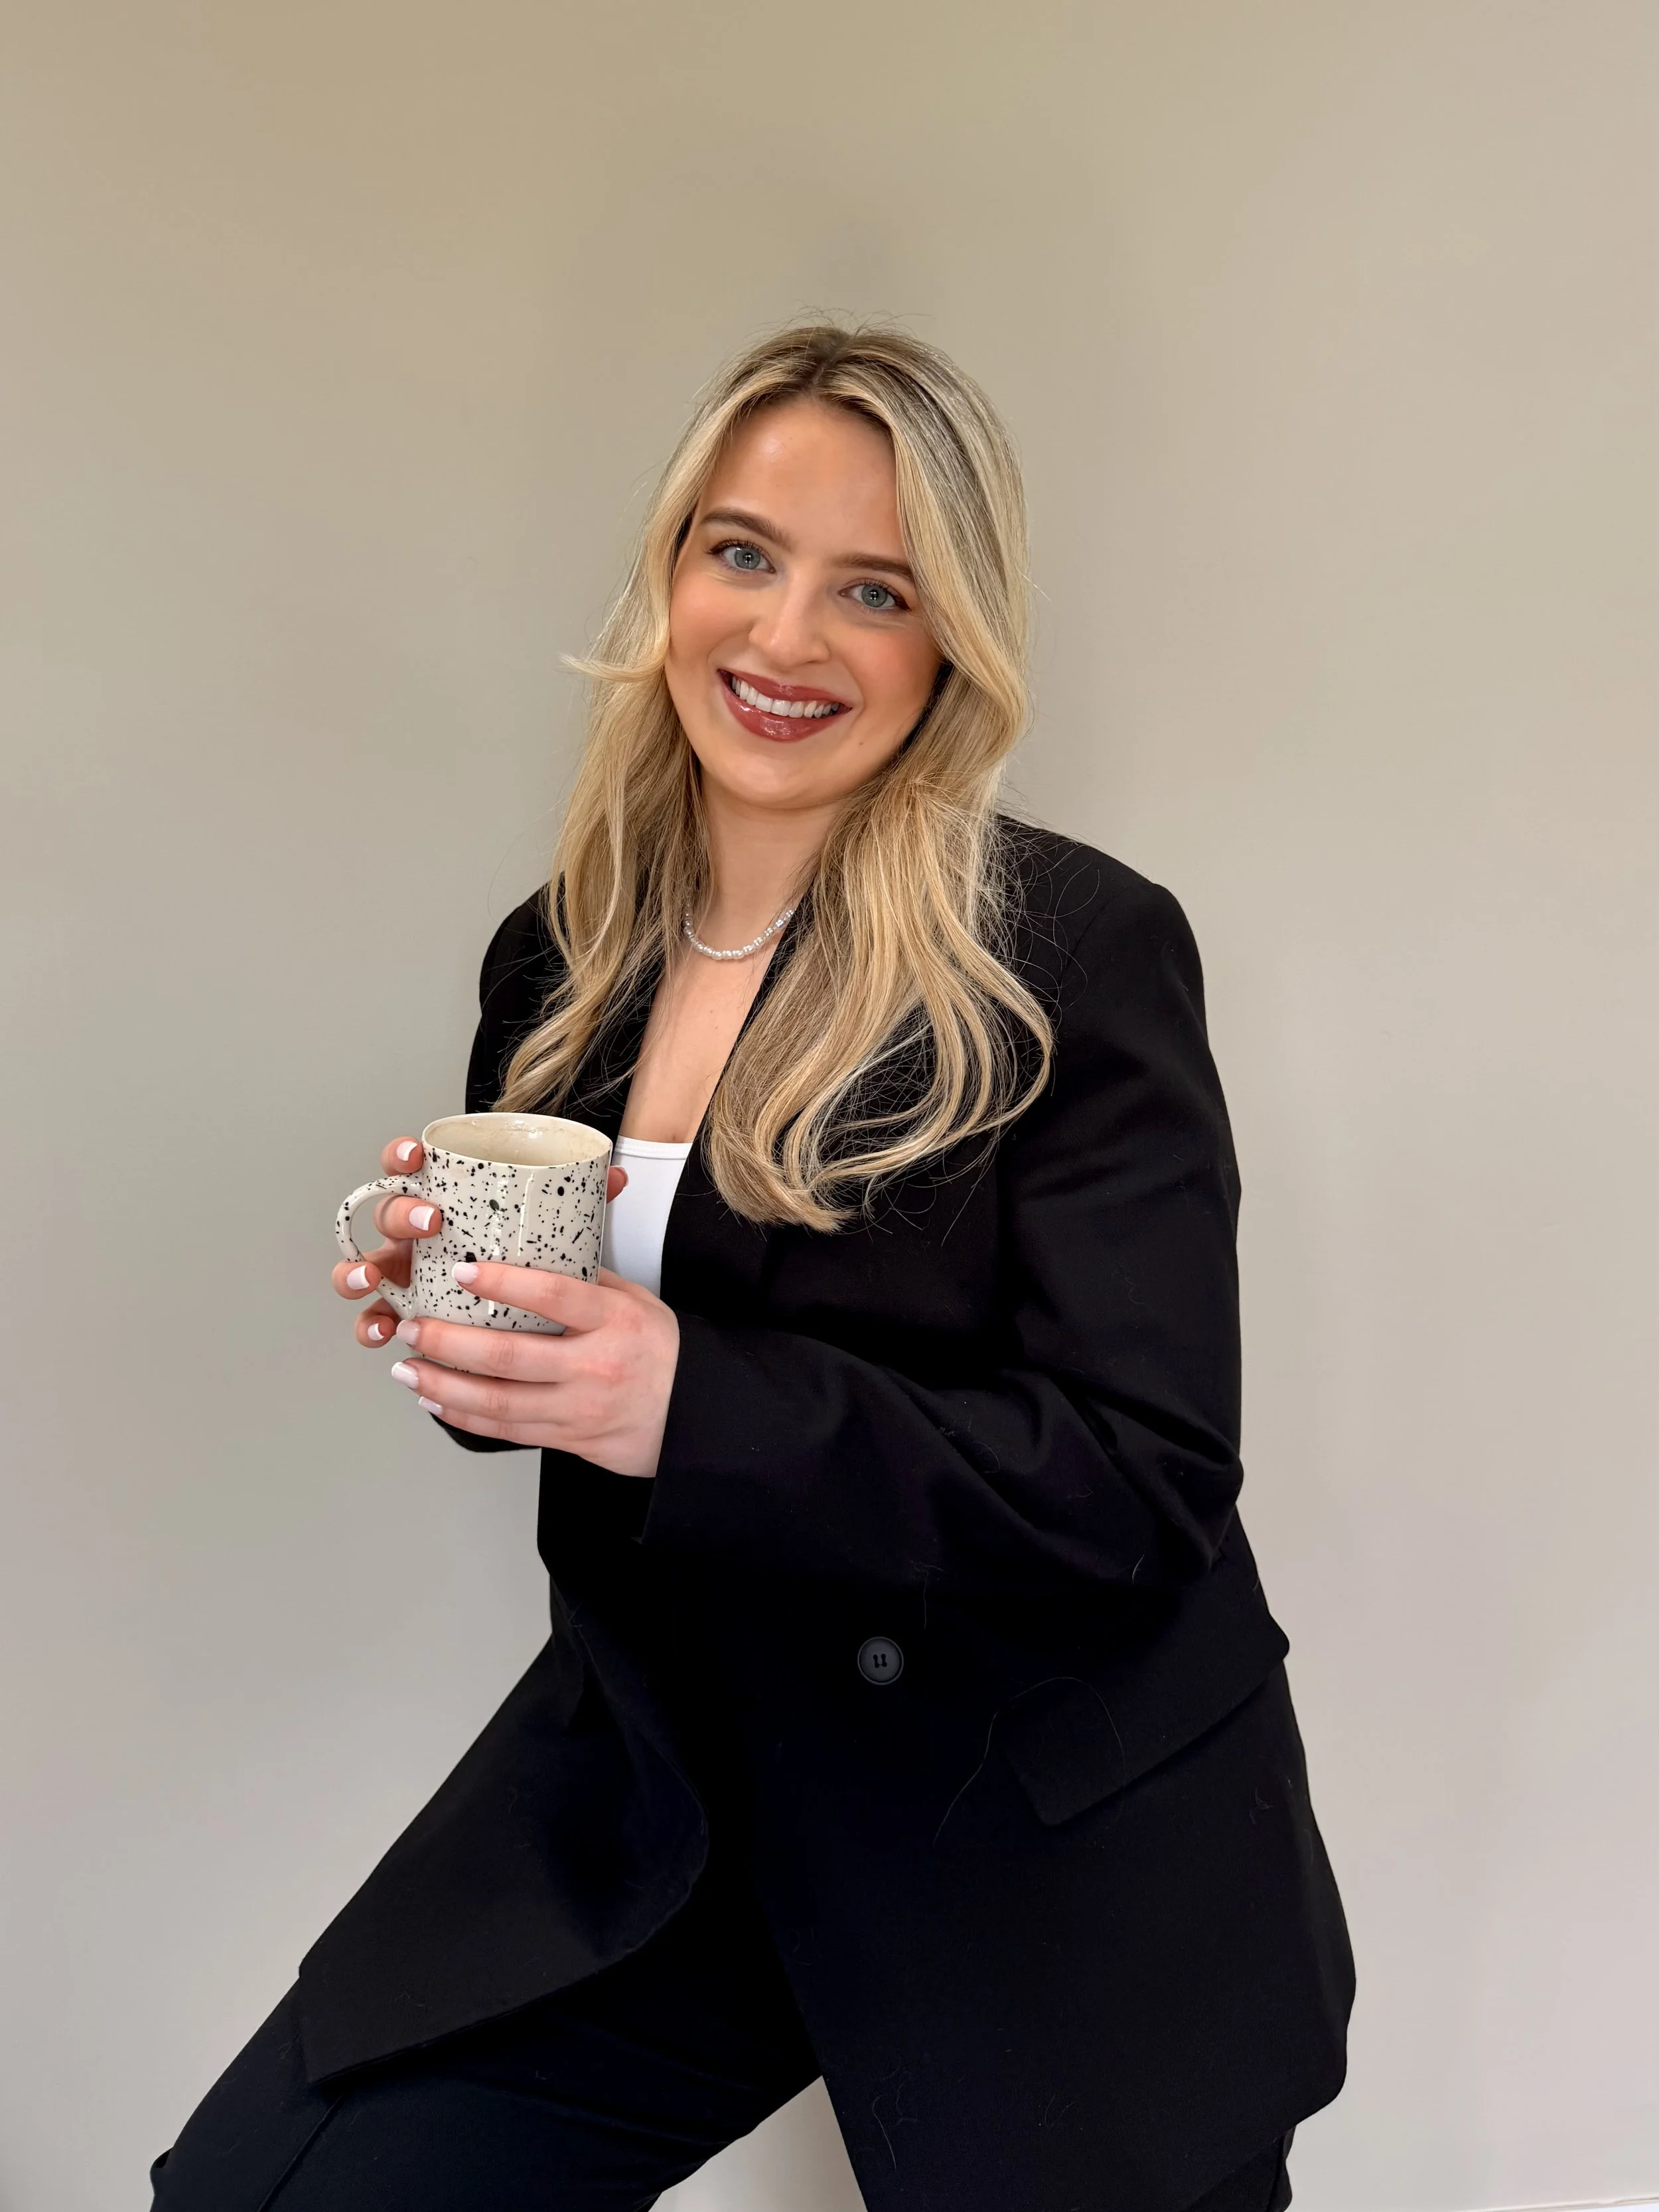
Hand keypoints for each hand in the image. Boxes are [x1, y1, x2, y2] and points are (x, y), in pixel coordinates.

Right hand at [332, 1137, 628, 1348]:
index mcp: (440, 1198)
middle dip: (400, 1213)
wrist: (514, 1312)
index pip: (410, 1165)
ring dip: (359, 1269)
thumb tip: (614, 1177)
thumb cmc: (519, 1257)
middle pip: (388, 1212)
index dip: (403, 1155)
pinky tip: (383, 1333)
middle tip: (430, 1222)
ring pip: (367, 1265)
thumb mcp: (545, 1226)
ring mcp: (400, 1272)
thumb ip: (574, 1199)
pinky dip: (370, 1325)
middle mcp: (411, 1233)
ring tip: (375, 1278)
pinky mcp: (398, 1313)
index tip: (417, 1155)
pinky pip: (373, 1319)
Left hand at [383, 1261, 679, 1478]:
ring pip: (498, 1402)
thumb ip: (587, 1282)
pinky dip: (466, 1416)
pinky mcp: (570, 1439)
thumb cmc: (664, 1353)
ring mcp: (579, 1409)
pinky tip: (437, 1401)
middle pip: (508, 1357)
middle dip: (447, 1342)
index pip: (554, 1296)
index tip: (462, 1270)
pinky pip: (508, 1430)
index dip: (504, 1282)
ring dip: (443, 1385)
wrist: (696, 1418)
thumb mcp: (636, 1303)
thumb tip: (532, 1251)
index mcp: (613, 1322)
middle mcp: (594, 1367)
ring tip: (407, 1369)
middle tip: (410, 1327)